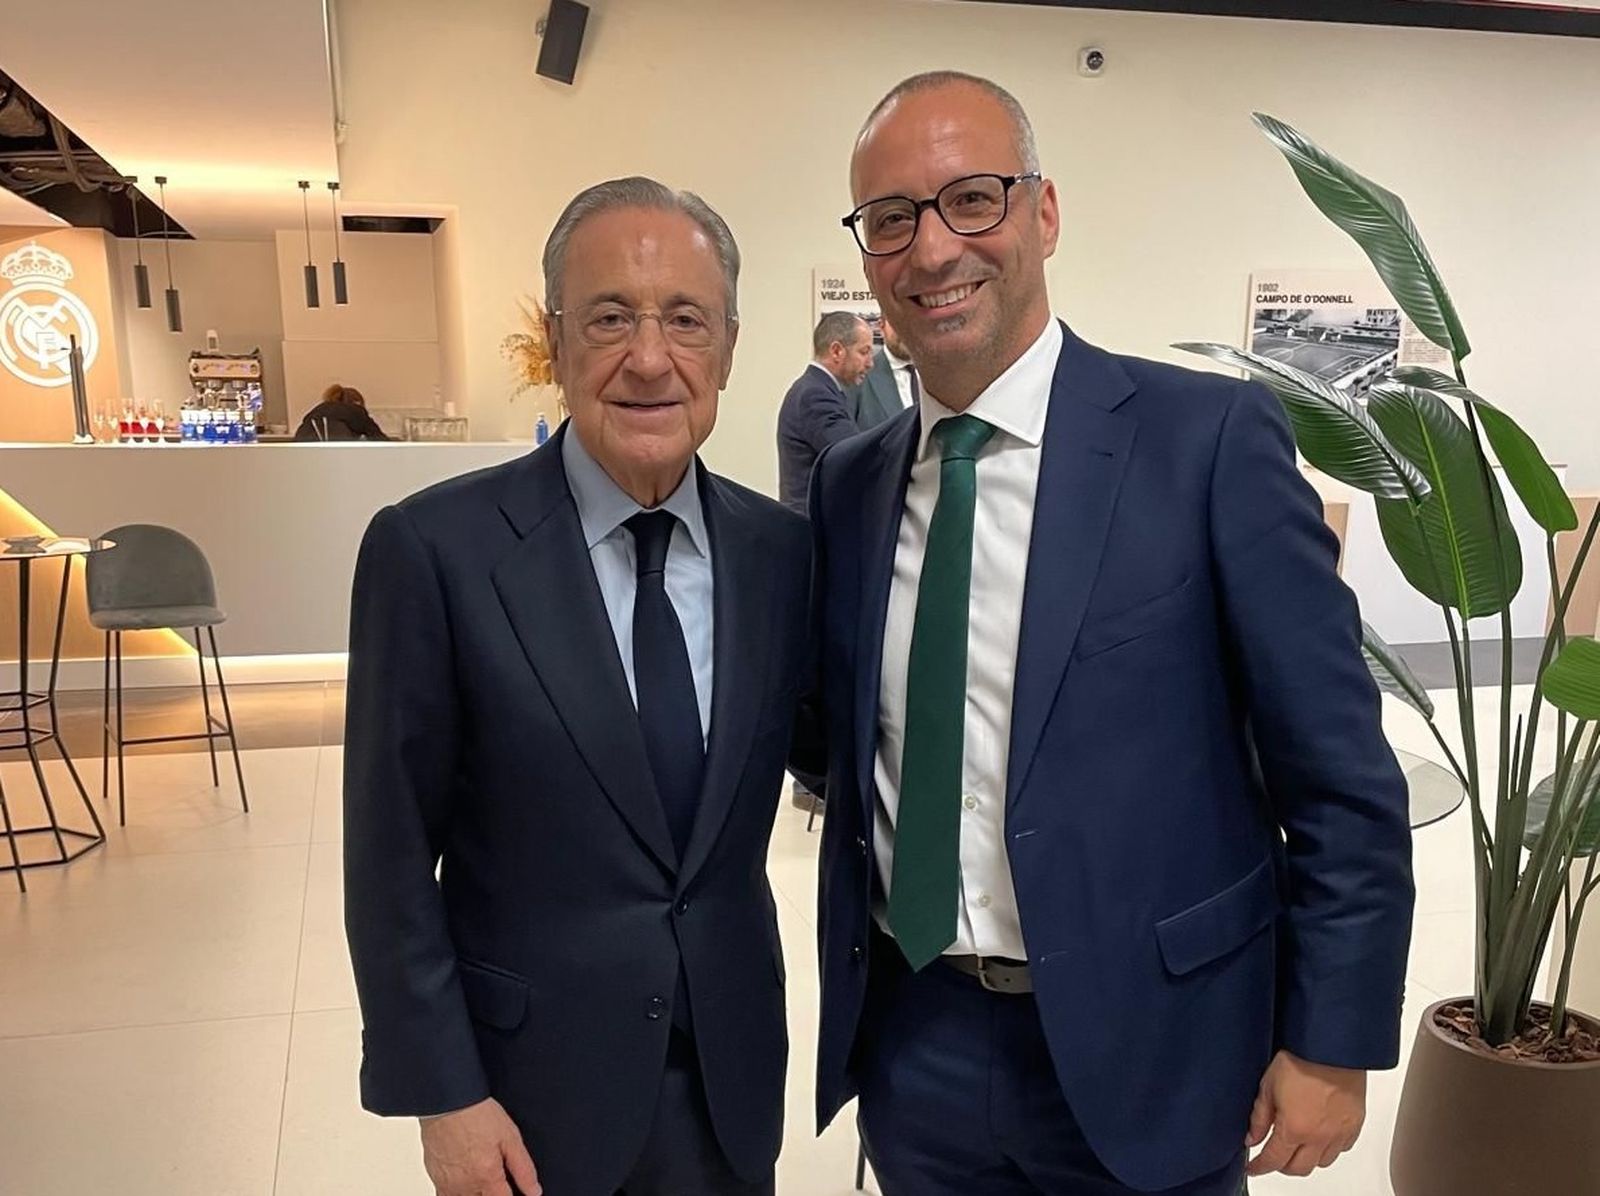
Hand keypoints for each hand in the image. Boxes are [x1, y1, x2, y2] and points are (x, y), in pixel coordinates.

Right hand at [419, 1097, 541, 1195]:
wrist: (448, 1102)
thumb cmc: (477, 1115)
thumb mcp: (510, 1137)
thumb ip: (523, 1169)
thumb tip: (534, 1191)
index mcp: (487, 1177)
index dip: (513, 1195)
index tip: (513, 1189)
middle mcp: (466, 1186)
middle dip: (493, 1191)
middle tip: (495, 1173)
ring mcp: (448, 1184)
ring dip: (477, 1192)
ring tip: (481, 1173)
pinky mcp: (435, 1178)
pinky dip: (458, 1191)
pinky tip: (464, 1177)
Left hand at [1245, 1050, 1365, 1178]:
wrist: (1331, 1046)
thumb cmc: (1300, 1059)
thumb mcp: (1268, 1086)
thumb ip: (1259, 1117)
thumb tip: (1252, 1137)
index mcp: (1295, 1129)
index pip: (1273, 1160)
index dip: (1260, 1167)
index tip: (1254, 1168)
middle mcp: (1320, 1137)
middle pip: (1299, 1169)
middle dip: (1282, 1166)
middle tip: (1273, 1155)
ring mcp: (1340, 1133)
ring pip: (1322, 1162)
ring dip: (1307, 1158)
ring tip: (1297, 1143)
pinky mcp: (1355, 1124)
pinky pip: (1342, 1148)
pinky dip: (1329, 1148)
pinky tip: (1320, 1135)